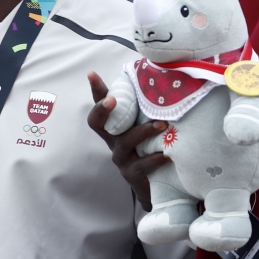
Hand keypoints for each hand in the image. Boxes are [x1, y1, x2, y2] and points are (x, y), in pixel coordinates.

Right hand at [87, 72, 168, 211]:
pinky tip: (166, 154)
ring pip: (125, 142)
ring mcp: (120, 157)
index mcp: (114, 126)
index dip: (96, 90)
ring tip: (162, 124)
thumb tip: (159, 76)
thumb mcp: (146, 125)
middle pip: (97, 123)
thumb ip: (147, 106)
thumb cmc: (150, 147)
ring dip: (144, 131)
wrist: (155, 184)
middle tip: (112, 99)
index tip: (92, 74)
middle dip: (102, 109)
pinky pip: (140, 165)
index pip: (100, 105)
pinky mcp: (131, 174)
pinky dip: (154, 159)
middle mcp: (112, 140)